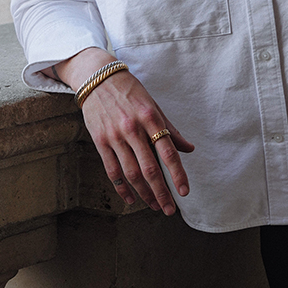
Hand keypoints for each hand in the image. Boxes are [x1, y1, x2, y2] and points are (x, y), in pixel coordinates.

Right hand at [52, 49, 193, 215]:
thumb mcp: (153, 105)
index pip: (168, 152)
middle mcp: (133, 128)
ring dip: (144, 194)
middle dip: (161, 192)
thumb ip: (170, 129)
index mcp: (151, 117)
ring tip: (154, 206)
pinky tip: (132, 199)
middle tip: (170, 209)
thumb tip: (189, 149)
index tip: (184, 192)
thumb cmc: (130, 91)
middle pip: (150, 168)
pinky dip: (122, 188)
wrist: (98, 78)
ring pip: (132, 173)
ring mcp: (115, 136)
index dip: (177, 174)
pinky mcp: (100, 141)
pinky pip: (112, 171)